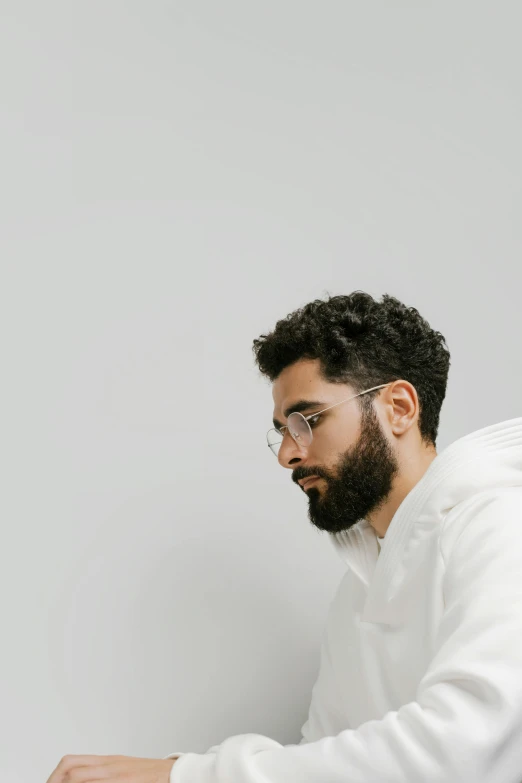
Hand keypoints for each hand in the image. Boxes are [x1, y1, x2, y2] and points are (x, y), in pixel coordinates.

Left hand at [45, 754, 176, 782]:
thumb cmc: (147, 775)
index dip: (54, 776)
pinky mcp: (126, 782)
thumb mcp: (121, 769)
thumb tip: (78, 777)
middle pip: (71, 771)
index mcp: (106, 761)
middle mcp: (110, 766)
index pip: (70, 762)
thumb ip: (101, 773)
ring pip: (82, 779)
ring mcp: (118, 775)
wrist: (173, 773)